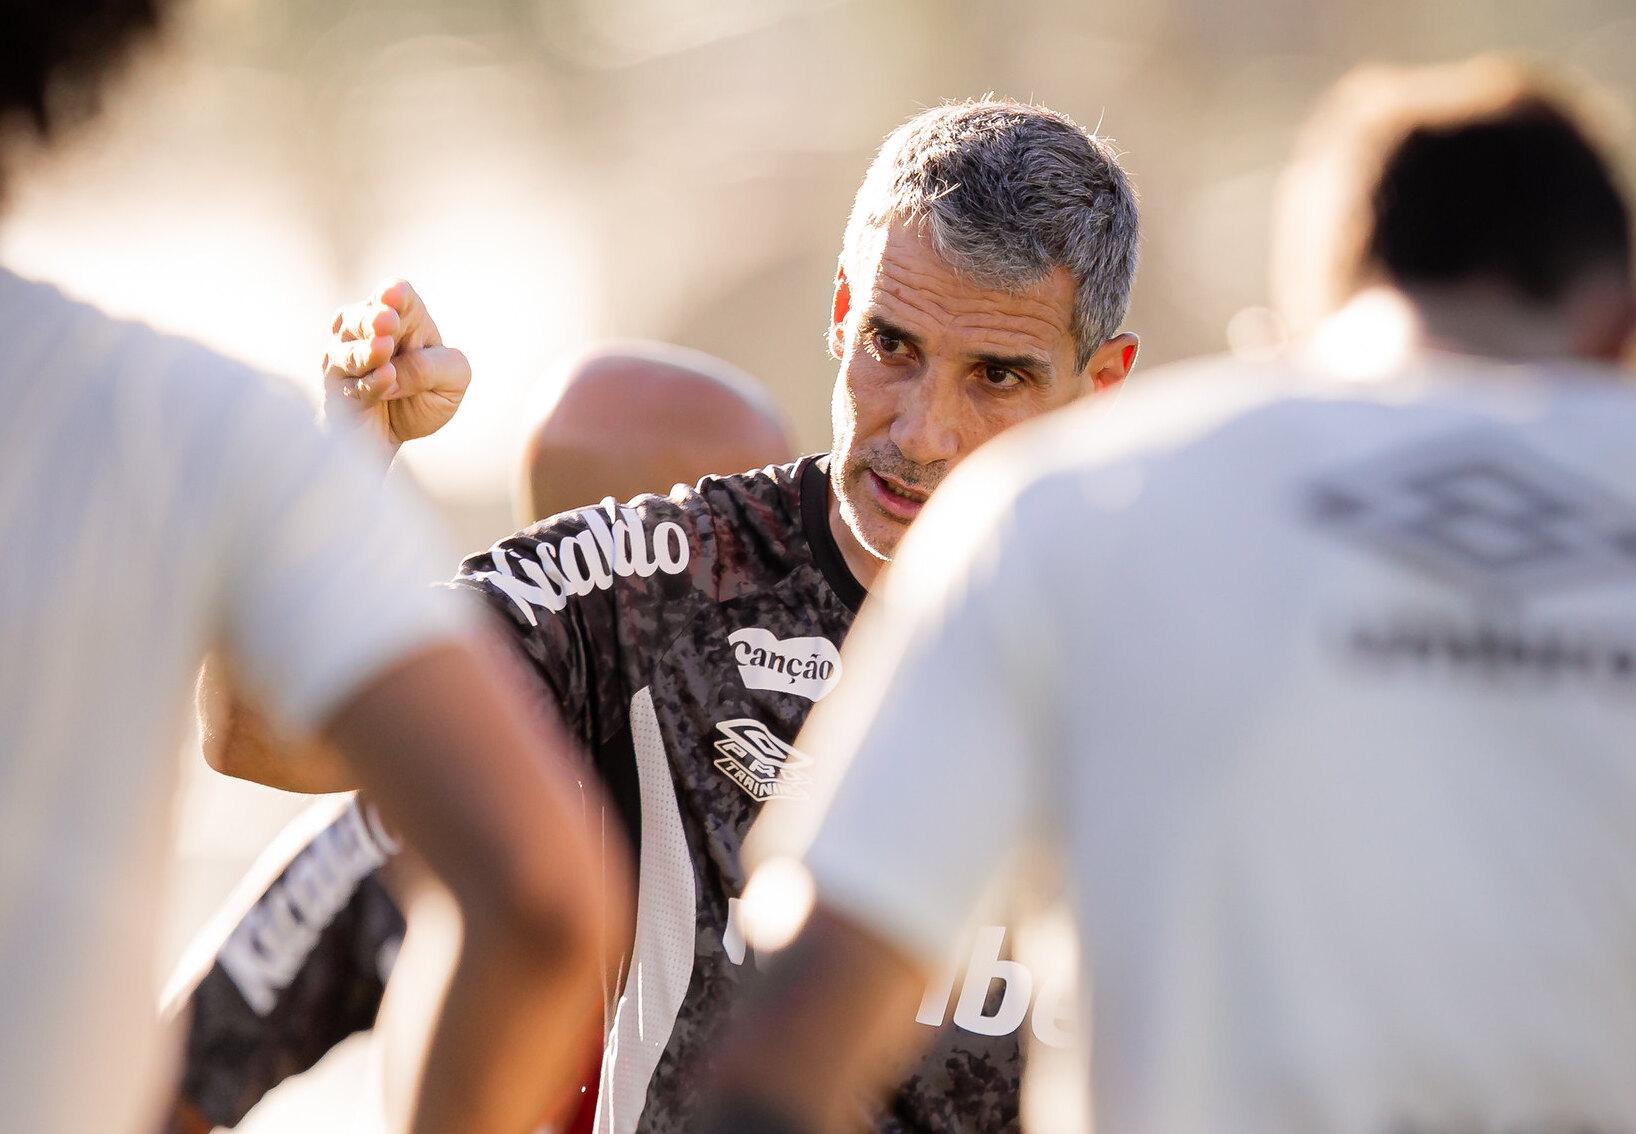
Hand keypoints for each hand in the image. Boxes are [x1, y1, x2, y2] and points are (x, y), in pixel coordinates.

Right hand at [322, 279, 470, 452]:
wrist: (396, 438)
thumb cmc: (428, 398)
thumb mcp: (452, 381)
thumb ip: (432, 368)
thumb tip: (395, 370)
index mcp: (403, 320)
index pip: (396, 296)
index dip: (394, 295)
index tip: (395, 295)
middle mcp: (366, 333)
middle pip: (362, 316)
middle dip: (373, 318)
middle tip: (387, 320)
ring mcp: (345, 359)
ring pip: (350, 350)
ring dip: (367, 350)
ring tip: (383, 348)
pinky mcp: (337, 391)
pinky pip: (353, 385)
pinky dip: (371, 382)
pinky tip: (387, 378)